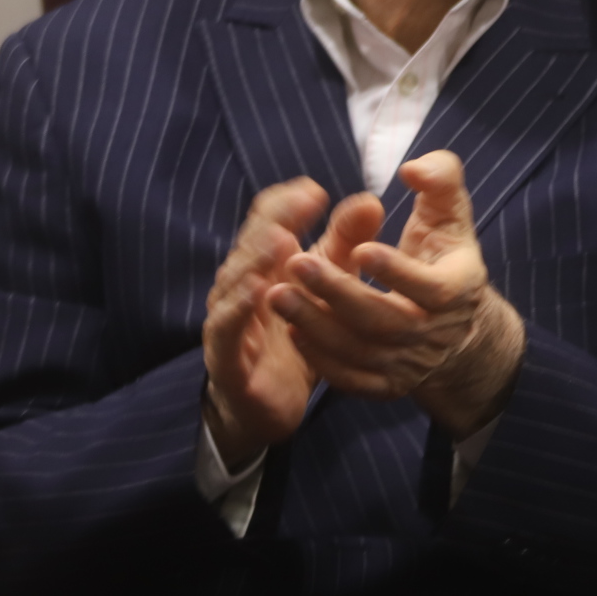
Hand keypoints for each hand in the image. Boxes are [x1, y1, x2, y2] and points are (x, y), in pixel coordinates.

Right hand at [201, 178, 332, 465]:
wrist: (269, 403)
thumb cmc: (296, 335)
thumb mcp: (325, 286)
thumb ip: (344, 244)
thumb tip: (370, 201)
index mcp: (262, 265)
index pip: (266, 223)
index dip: (286, 205)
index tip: (316, 192)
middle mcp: (239, 286)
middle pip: (250, 246)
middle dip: (274, 222)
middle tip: (299, 205)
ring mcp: (227, 320)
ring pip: (235, 283)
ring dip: (255, 259)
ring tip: (281, 239)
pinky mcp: (226, 357)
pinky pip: (226, 329)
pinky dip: (238, 308)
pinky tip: (259, 292)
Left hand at [269, 151, 525, 438]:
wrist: (458, 327)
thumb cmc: (446, 255)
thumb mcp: (451, 213)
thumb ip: (441, 179)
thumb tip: (412, 168)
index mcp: (459, 289)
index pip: (431, 288)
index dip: (396, 271)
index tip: (359, 247)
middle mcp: (438, 332)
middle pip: (386, 320)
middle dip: (339, 293)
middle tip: (296, 262)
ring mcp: (412, 363)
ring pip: (361, 350)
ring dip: (316, 324)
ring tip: (276, 293)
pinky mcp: (389, 384)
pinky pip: (352, 378)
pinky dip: (321, 357)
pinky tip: (292, 328)